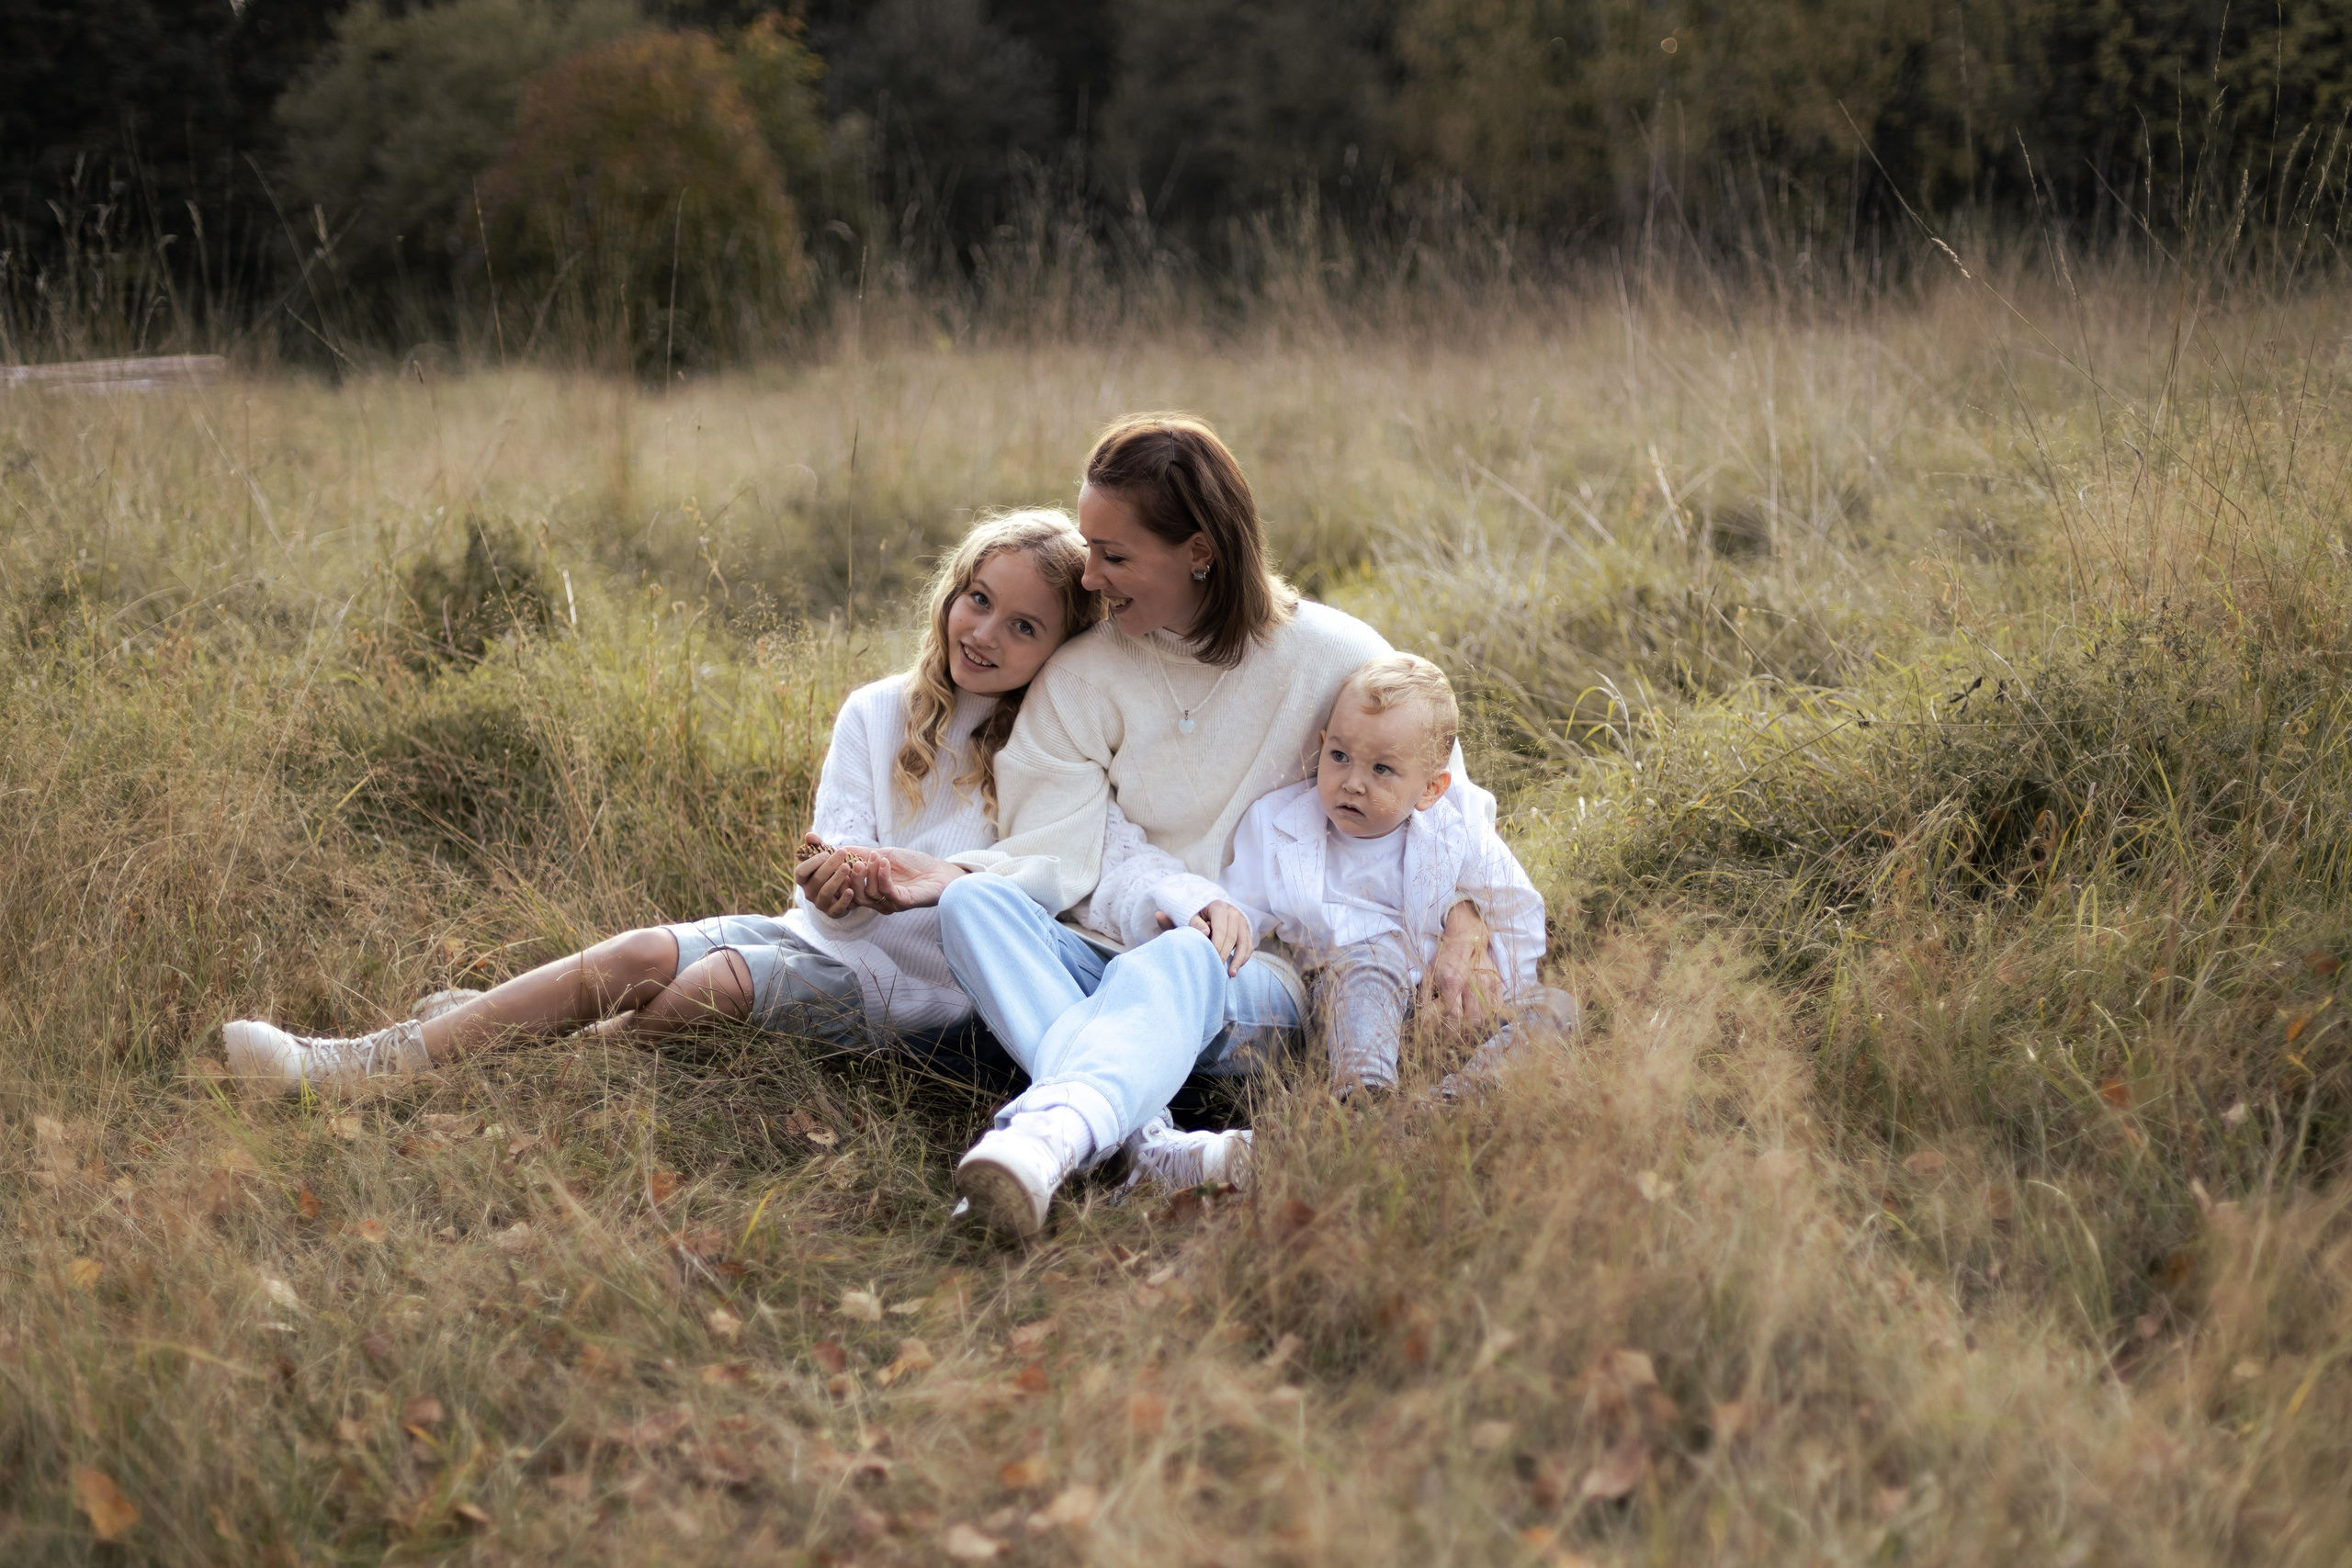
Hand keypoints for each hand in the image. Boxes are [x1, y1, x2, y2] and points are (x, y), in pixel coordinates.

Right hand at [793, 833, 869, 916]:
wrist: (844, 888)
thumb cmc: (831, 869)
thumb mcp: (824, 856)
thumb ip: (817, 845)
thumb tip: (810, 835)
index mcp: (804, 879)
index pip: (800, 872)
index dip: (812, 863)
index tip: (826, 853)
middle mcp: (809, 893)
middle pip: (816, 880)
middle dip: (830, 866)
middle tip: (843, 853)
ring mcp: (820, 904)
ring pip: (825, 892)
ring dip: (836, 879)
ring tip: (848, 867)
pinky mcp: (833, 912)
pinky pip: (836, 908)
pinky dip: (844, 900)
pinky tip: (852, 890)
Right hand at [845, 845, 964, 912]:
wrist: (941, 871)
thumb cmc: (914, 864)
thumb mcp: (885, 855)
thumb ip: (863, 853)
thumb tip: (839, 847)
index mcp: (873, 891)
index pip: (849, 890)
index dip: (841, 879)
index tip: (838, 862)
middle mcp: (879, 901)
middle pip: (856, 895)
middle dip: (854, 877)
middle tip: (855, 862)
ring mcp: (891, 903)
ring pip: (870, 893)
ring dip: (870, 872)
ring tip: (875, 856)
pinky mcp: (903, 902)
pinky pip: (887, 891)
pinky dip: (883, 875)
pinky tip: (885, 861)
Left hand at [1188, 899, 1255, 975]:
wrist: (1212, 908)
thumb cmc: (1200, 915)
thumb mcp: (1194, 916)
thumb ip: (1196, 924)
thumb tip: (1205, 933)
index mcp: (1219, 907)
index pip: (1220, 929)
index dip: (1217, 945)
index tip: (1212, 958)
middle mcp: (1234, 913)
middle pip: (1232, 937)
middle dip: (1225, 954)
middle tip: (1218, 967)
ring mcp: (1242, 921)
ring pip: (1244, 943)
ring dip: (1238, 960)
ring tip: (1232, 973)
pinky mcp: (1247, 930)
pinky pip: (1249, 945)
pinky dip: (1244, 957)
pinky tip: (1237, 967)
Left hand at [1422, 900, 1502, 1027]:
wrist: (1466, 937)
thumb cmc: (1444, 958)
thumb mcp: (1428, 975)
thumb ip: (1425, 999)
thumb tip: (1422, 1022)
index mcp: (1452, 982)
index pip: (1453, 1018)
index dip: (1449, 1033)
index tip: (1443, 1040)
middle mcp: (1472, 984)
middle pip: (1472, 1021)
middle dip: (1463, 1034)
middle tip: (1454, 1038)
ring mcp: (1488, 983)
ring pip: (1486, 1017)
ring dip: (1475, 1028)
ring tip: (1465, 1030)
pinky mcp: (1498, 983)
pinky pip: (1497, 1009)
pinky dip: (1488, 1018)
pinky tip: (1478, 1019)